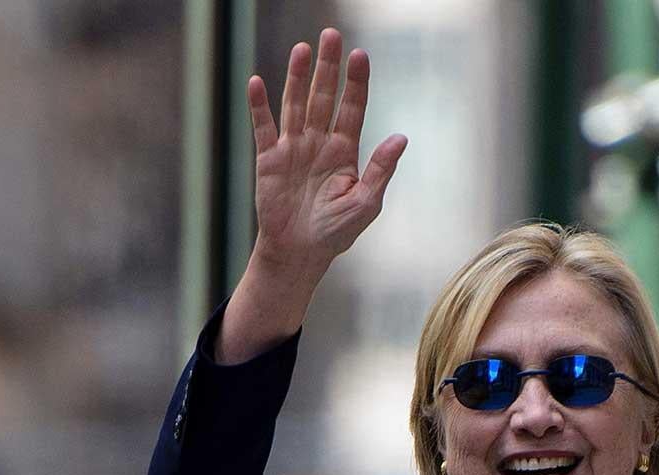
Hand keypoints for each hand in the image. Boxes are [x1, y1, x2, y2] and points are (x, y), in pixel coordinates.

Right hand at [222, 28, 405, 356]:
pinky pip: (263, 127)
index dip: (356, 83)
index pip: (352, 109)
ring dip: (298, 78)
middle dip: (328, 68)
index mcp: (345, 152)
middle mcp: (319, 143)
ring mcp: (293, 148)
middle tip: (331, 35)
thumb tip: (401, 138)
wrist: (299, 254)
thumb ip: (380, 170)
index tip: (360, 56)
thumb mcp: (365, 204)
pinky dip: (259, 106)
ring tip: (303, 49)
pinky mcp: (269, 159)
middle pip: (324, 97)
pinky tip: (257, 82)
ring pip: (296, 105)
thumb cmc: (335, 233)